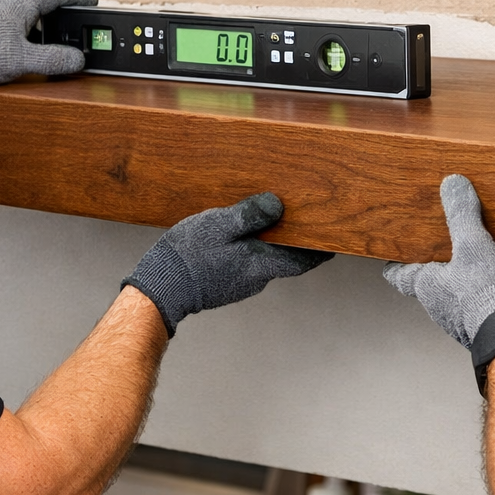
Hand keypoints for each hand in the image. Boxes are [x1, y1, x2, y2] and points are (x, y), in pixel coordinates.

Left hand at [0, 0, 97, 97]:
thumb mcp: (22, 60)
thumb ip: (54, 59)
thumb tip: (77, 60)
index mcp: (21, 4)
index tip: (94, 2)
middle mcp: (11, 5)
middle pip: (48, 4)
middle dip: (67, 16)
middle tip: (82, 27)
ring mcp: (1, 16)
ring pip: (35, 17)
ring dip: (51, 30)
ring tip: (61, 46)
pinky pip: (24, 28)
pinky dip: (36, 38)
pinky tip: (37, 54)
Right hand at [122, 193, 332, 336]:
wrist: (158, 289)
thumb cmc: (188, 258)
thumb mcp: (220, 226)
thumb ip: (250, 215)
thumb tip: (278, 205)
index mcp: (261, 264)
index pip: (304, 260)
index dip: (321, 249)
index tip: (336, 238)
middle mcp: (255, 277)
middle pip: (286, 258)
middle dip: (296, 240)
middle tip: (305, 219)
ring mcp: (239, 281)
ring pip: (264, 259)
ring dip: (271, 242)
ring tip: (272, 218)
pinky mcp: (224, 281)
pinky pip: (245, 261)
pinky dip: (251, 247)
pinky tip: (240, 232)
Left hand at [383, 174, 494, 347]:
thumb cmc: (485, 296)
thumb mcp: (472, 245)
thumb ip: (461, 215)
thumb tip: (452, 184)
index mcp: (428, 286)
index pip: (400, 275)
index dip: (395, 265)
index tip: (389, 259)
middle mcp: (442, 305)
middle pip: (434, 281)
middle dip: (441, 264)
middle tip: (445, 243)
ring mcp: (468, 315)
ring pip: (466, 290)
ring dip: (475, 275)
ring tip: (490, 252)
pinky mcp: (494, 320)